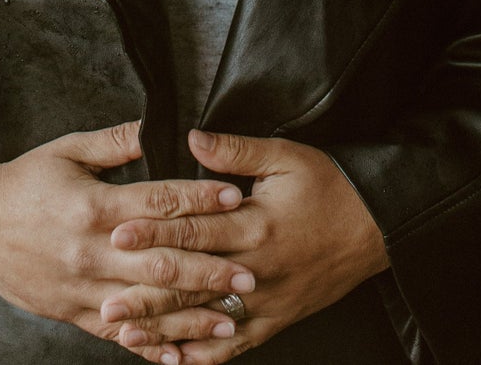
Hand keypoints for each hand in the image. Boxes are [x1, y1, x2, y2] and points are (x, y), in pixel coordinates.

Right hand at [0, 121, 256, 362]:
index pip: (157, 203)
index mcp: (92, 206)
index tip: (235, 197)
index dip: (199, 199)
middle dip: (209, 268)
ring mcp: (83, 288)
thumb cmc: (24, 181)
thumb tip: (157, 125)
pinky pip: (119, 335)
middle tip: (250, 271)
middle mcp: (91, 251)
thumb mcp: (67, 150)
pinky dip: (152, 346)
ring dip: (192, 314)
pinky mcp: (73, 313)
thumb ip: (116, 142)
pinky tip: (182, 355)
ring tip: (231, 315)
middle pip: (160, 263)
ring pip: (147, 306)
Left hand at [100, 129, 389, 361]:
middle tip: (104, 301)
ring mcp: (266, 302)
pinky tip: (171, 360)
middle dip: (145, 293)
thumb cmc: (329, 185)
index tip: (117, 234)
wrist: (375, 227)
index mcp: (257, 225)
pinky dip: (201, 356)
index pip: (195, 231)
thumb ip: (236, 150)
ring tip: (124, 334)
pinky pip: (233, 346)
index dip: (154, 232)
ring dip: (163, 330)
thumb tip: (193, 137)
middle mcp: (257, 270)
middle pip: (192, 284)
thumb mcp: (286, 155)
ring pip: (206, 322)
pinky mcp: (275, 320)